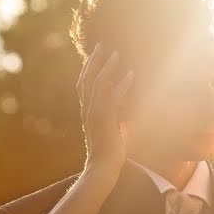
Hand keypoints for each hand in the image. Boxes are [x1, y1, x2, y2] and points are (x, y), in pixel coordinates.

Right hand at [77, 43, 133, 174]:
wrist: (103, 168)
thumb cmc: (109, 153)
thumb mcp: (111, 132)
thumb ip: (115, 121)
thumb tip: (124, 115)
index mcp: (86, 113)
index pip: (82, 86)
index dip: (86, 70)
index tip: (91, 56)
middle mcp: (87, 110)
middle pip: (87, 79)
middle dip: (94, 60)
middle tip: (101, 45)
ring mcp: (95, 113)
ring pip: (99, 83)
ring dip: (109, 66)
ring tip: (117, 54)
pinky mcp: (105, 119)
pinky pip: (114, 96)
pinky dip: (123, 84)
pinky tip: (131, 74)